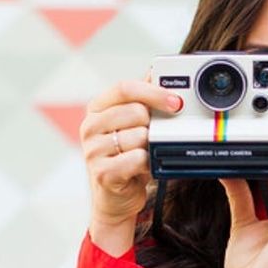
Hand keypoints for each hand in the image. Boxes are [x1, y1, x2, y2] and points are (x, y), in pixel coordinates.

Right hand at [80, 78, 182, 229]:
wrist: (116, 197)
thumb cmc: (128, 157)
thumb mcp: (134, 125)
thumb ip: (143, 100)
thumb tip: (156, 70)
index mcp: (97, 108)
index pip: (124, 88)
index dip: (153, 92)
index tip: (177, 102)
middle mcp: (90, 126)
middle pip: (135, 111)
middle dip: (153, 125)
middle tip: (155, 137)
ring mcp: (92, 150)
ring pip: (139, 136)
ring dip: (150, 147)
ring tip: (145, 155)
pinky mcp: (102, 173)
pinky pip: (137, 159)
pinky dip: (147, 164)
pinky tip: (142, 169)